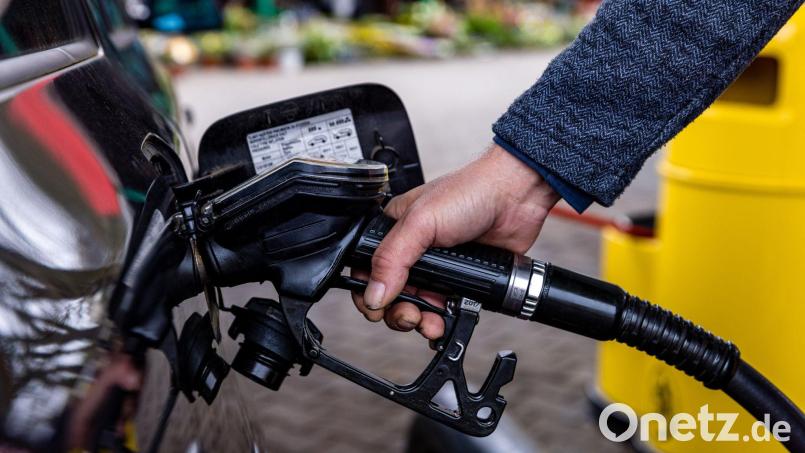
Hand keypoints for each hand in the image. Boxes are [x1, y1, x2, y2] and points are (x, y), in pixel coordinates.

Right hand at [350, 144, 559, 339]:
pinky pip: (443, 309)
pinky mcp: (460, 281)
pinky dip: (441, 320)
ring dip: (418, 321)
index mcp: (395, 231)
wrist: (515, 198)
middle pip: (391, 295)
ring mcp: (437, 268)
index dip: (368, 293)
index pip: (367, 268)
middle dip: (396, 312)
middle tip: (409, 316)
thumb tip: (374, 293)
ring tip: (428, 323)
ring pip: (417, 306)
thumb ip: (393, 259)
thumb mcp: (421, 222)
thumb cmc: (470, 192)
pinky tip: (444, 322)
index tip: (376, 309)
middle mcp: (413, 251)